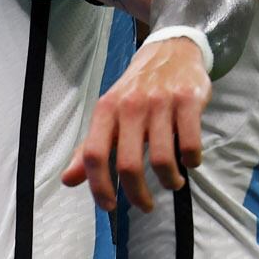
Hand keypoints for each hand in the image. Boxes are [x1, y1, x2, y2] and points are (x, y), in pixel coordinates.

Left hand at [61, 37, 210, 211]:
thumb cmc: (135, 90)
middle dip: (137, 194)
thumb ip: (89, 148)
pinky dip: (191, 161)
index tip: (109, 206)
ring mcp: (160, 103)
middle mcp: (130, 106)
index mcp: (106, 110)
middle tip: (145, 205)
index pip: (93, 154)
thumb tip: (68, 180)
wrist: (169, 52)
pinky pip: (190, 144)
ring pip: (162, 159)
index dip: (99, 185)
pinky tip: (189, 161)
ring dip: (169, 181)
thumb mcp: (108, 114)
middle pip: (128, 164)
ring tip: (172, 182)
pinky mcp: (188, 100)